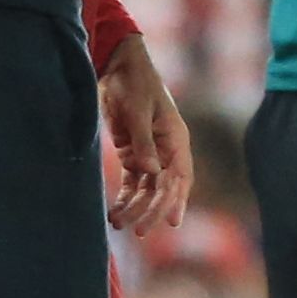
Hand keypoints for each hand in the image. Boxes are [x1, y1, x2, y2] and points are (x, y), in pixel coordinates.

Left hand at [96, 32, 191, 233]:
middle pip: (164, 189)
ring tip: (119, 225)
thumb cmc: (134, 83)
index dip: (177, 201)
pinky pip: (132, 182)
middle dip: (152, 211)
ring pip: (147, 189)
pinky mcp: (132, 153)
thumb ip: (144, 143)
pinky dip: (125, 197)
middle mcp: (166, 150)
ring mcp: (150, 153)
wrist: (116, 66)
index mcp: (176, 139)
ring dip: (135, 208)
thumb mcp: (138, 110)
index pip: (180, 177)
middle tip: (138, 232)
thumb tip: (152, 173)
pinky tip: (116, 213)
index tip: (170, 223)